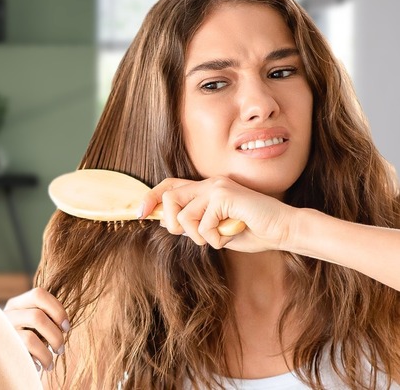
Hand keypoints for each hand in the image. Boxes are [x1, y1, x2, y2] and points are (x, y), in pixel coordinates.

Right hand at [3, 288, 69, 371]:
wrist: (1, 361)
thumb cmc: (25, 341)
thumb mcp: (32, 325)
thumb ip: (45, 317)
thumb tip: (64, 326)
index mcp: (17, 304)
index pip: (38, 294)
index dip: (57, 310)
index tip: (66, 327)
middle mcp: (7, 315)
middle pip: (37, 316)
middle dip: (55, 335)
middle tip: (60, 349)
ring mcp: (3, 333)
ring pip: (30, 338)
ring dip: (47, 354)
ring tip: (50, 363)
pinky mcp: (3, 350)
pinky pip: (24, 356)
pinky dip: (37, 361)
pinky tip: (39, 366)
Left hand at [140, 176, 295, 251]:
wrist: (283, 230)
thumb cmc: (252, 231)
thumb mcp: (216, 230)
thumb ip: (194, 224)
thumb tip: (167, 223)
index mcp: (206, 189)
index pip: (170, 186)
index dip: (151, 197)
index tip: (139, 213)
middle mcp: (209, 183)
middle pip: (169, 198)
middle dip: (176, 224)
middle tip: (197, 235)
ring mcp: (216, 187)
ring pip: (184, 217)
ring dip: (199, 236)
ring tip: (220, 236)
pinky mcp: (224, 195)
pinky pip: (203, 225)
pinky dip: (215, 239)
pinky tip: (232, 233)